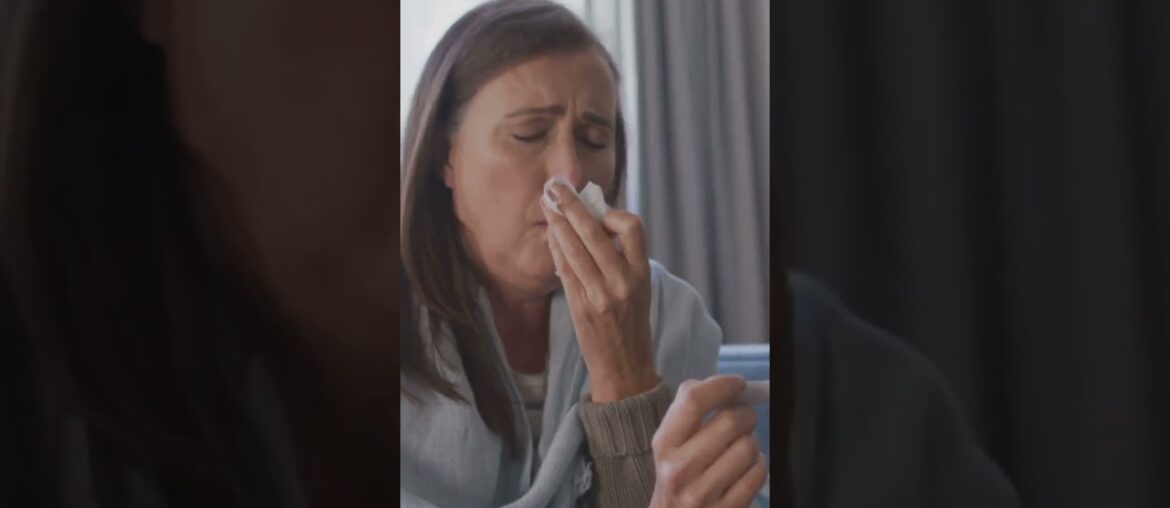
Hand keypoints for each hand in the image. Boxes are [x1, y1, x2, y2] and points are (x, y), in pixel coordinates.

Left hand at [541, 179, 659, 401]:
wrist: (625, 370)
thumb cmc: (631, 327)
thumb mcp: (638, 291)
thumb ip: (622, 261)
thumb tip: (595, 225)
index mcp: (642, 275)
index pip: (633, 228)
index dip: (613, 213)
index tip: (597, 209)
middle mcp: (623, 282)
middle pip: (595, 231)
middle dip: (572, 205)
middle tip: (555, 186)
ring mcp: (601, 295)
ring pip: (574, 247)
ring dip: (558, 222)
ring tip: (547, 204)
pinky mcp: (581, 307)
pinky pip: (565, 268)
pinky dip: (556, 248)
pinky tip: (551, 235)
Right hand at [649, 375, 766, 507]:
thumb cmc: (676, 475)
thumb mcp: (670, 444)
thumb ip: (690, 412)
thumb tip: (729, 387)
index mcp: (664, 444)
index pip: (694, 400)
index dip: (723, 385)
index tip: (737, 384)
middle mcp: (679, 469)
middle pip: (730, 421)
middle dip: (745, 414)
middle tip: (743, 418)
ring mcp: (703, 493)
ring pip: (749, 447)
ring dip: (751, 443)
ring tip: (738, 449)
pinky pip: (758, 473)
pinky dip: (757, 465)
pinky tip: (744, 469)